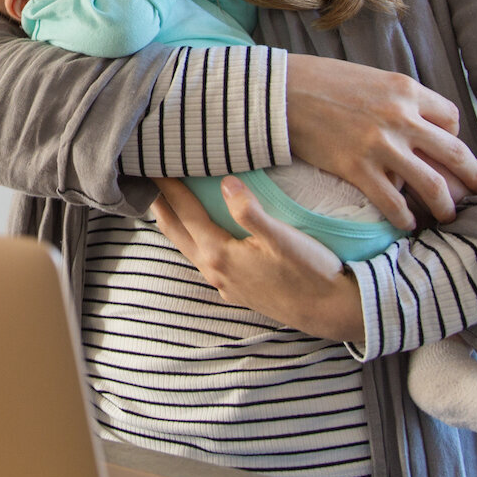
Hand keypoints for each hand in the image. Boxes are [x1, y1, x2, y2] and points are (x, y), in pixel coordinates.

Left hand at [151, 176, 365, 342]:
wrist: (331, 312)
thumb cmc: (310, 271)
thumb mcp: (281, 237)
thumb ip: (249, 211)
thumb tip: (225, 183)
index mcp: (219, 254)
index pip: (185, 212)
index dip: (168, 186)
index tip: (154, 164)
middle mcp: (214, 271)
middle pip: (176, 231)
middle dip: (159, 205)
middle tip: (145, 180)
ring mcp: (224, 284)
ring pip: (187, 248)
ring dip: (173, 224)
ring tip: (164, 203)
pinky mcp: (237, 291)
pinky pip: (202, 260)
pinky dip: (192, 240)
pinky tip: (198, 236)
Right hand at [284, 54, 476, 230]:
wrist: (280, 93)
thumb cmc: (321, 81)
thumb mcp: (369, 77)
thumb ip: (395, 99)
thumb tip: (412, 123)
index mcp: (405, 89)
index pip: (450, 118)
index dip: (452, 136)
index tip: (446, 149)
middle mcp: (401, 117)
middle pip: (454, 152)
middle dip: (473, 176)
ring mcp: (381, 145)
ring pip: (431, 183)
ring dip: (445, 205)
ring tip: (449, 217)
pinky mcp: (357, 168)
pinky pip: (392, 201)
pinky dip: (404, 217)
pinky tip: (406, 224)